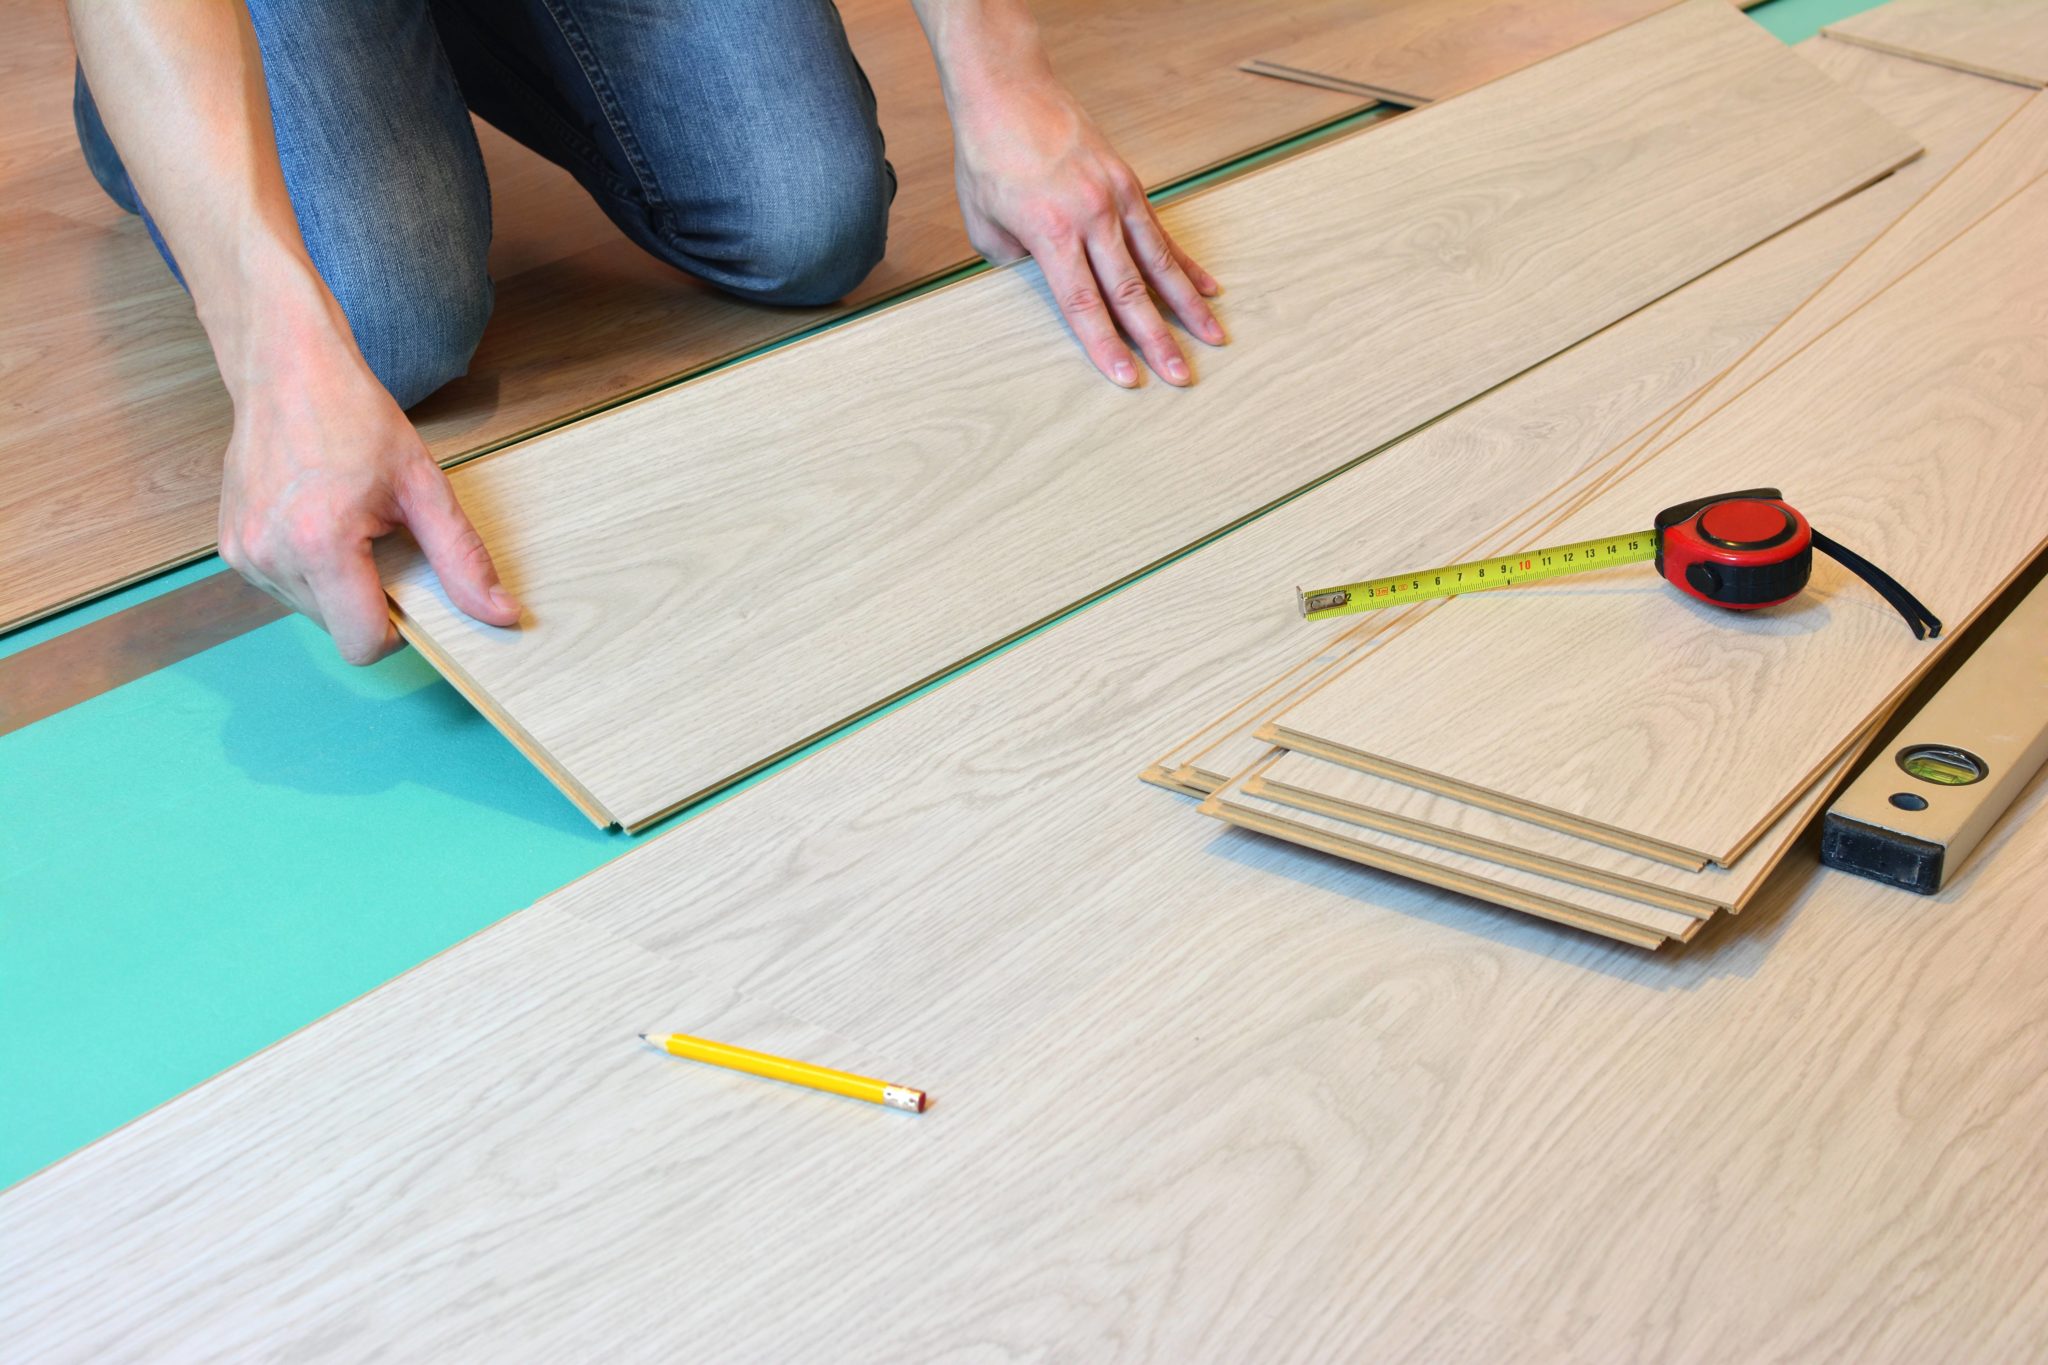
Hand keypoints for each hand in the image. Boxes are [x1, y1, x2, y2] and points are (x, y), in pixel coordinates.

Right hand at [216, 311, 519, 664]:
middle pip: (339, 629)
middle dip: (369, 601)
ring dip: (339, 586)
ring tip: (348, 526)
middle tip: (381, 542)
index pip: (363, 644)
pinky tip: (320, 522)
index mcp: (320, 544)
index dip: (397, 631)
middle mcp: (271, 556)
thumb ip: (462, 557)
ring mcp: (243, 553)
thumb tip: (500, 613)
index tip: (412, 594)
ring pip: (312, 612)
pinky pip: (285, 587)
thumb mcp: (423, 485)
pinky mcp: (229, 546)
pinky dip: (310, 570)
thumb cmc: (352, 416)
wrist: (286, 368)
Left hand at [949, 71, 1224, 387]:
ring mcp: (1115, 197)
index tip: (1127, 379)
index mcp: (1050, 232)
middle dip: (1157, 339)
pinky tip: (1208, 288)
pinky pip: (1160, 232)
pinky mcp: (1128, 182)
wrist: (1008, 89)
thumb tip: (1047, 278)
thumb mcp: (984, 223)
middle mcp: (1091, 216)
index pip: (1083, 303)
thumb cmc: (989, 156)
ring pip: (1158, 262)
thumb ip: (1016, 263)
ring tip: (1213, 337)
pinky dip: (1185, 263)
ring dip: (1187, 304)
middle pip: (1130, 290)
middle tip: (1182, 376)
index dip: (1104, 345)